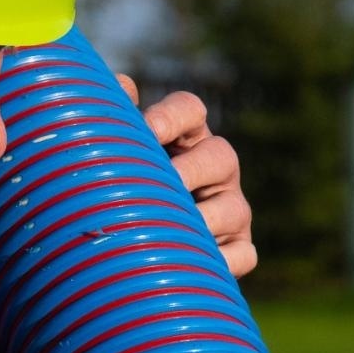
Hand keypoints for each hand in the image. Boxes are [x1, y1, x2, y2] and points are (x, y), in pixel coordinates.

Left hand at [117, 75, 256, 277]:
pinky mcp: (240, 249)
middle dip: (191, 169)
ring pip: (234, 209)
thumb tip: (121, 85)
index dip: (170, 116)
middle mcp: (215, 167)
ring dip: (203, 221)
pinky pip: (241, 256)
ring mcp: (232, 209)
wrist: (130, 253)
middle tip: (162, 184)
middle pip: (220, 155)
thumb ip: (112, 120)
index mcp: (184, 136)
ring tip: (168, 231)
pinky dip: (219, 263)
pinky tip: (186, 266)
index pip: (190, 109)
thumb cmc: (120, 190)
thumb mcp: (113, 154)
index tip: (145, 129)